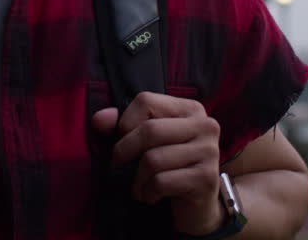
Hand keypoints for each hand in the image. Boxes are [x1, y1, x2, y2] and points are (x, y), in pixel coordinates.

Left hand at [91, 92, 223, 235]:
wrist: (197, 205)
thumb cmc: (169, 167)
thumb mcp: (146, 142)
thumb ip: (120, 126)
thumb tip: (99, 119)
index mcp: (190, 108)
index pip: (146, 101)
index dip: (125, 122)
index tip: (122, 141)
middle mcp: (205, 125)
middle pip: (149, 130)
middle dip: (124, 151)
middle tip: (118, 166)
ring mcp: (209, 151)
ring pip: (153, 159)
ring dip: (137, 179)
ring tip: (139, 186)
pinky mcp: (206, 178)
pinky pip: (161, 181)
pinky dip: (148, 192)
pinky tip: (152, 196)